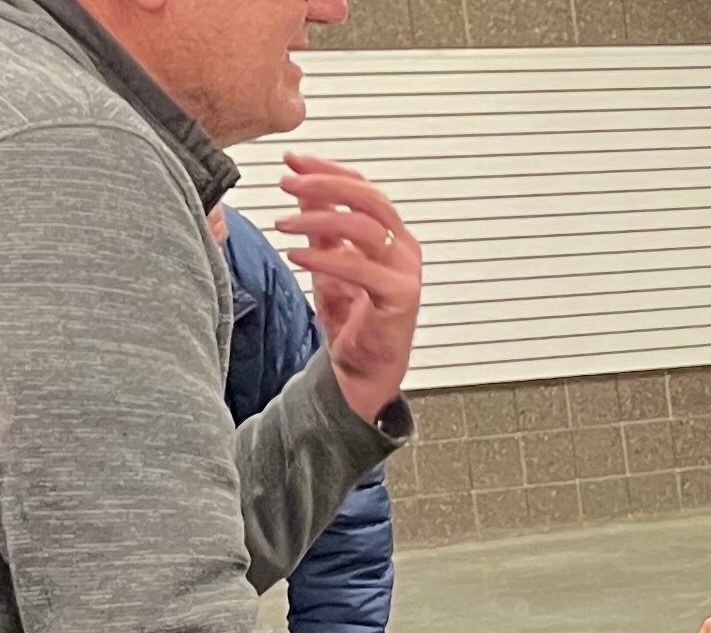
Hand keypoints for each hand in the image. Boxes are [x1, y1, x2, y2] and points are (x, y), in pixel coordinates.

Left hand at [274, 155, 420, 425]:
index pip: (364, 188)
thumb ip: (322, 225)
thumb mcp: (329, 260)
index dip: (328, 169)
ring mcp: (405, 273)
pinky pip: (360, 268)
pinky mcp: (399, 298)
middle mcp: (403, 250)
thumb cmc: (353, 319)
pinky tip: (296, 255)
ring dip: (318, 218)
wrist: (361, 369)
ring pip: (364, 227)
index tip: (292, 160)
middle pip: (369, 199)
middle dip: (325, 184)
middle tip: (286, 183)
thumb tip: (304, 187)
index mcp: (392, 236)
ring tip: (282, 223)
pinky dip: (324, 258)